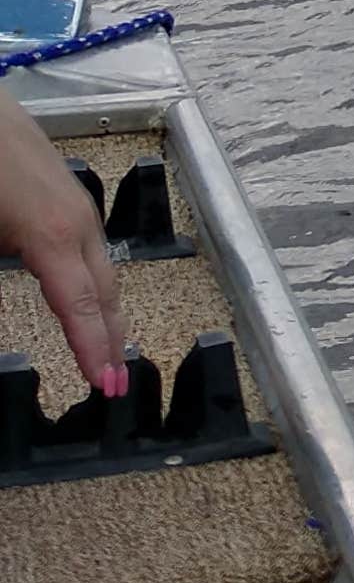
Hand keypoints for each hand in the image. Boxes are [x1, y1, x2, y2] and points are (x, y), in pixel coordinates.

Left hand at [0, 98, 122, 394]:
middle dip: (111, 339)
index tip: (106, 386)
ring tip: (107, 350)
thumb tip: (10, 328)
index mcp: (55, 237)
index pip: (82, 308)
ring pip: (102, 270)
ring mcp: (79, 207)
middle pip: (105, 292)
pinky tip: (87, 295)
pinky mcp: (67, 196)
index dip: (94, 350)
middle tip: (113, 383)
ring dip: (107, 312)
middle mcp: (80, 224)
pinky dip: (96, 284)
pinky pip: (91, 251)